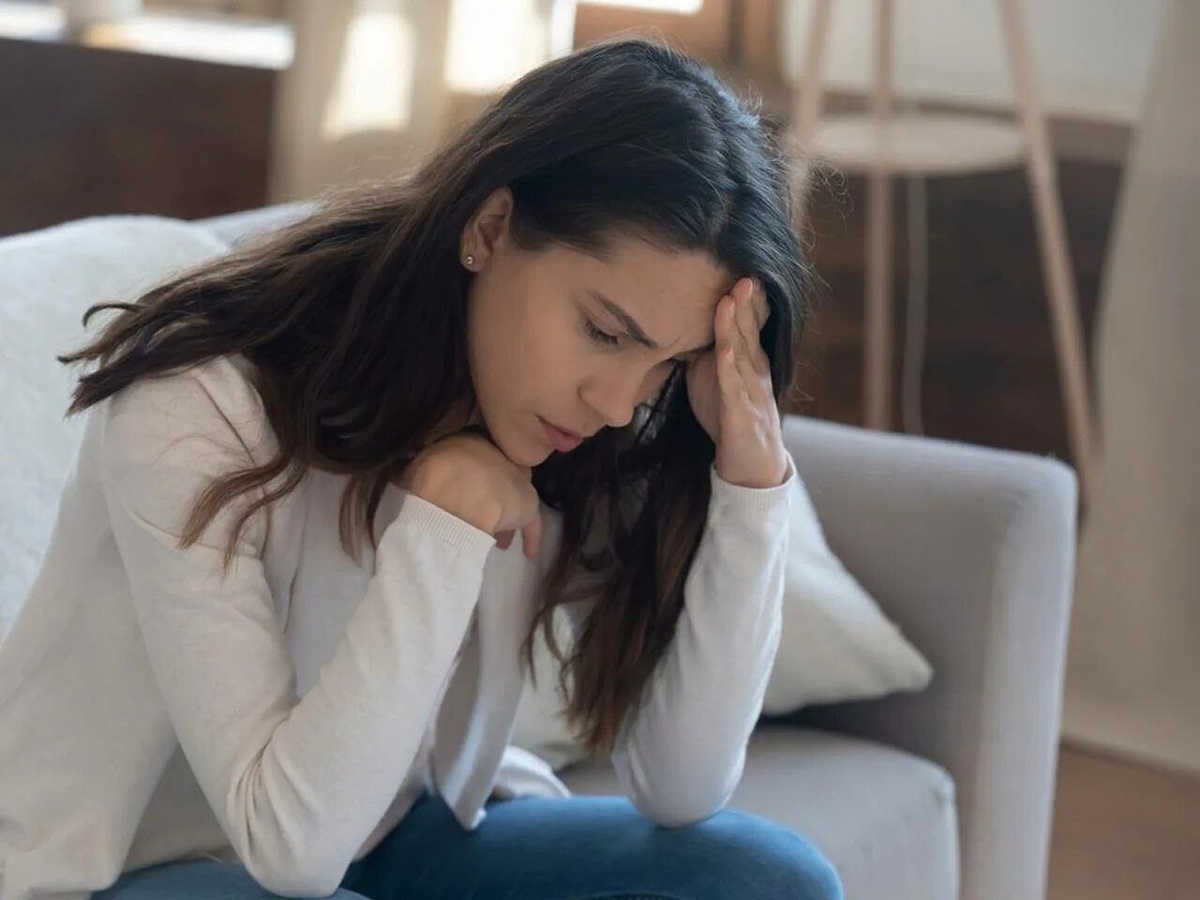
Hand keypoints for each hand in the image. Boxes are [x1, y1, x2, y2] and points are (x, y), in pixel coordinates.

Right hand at [398, 430, 543, 558]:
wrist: (457, 491)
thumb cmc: (431, 476)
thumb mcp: (414, 467)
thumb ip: (414, 469)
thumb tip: (404, 474)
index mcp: (470, 441)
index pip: (475, 458)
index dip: (470, 478)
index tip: (464, 494)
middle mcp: (497, 455)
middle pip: (497, 478)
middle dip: (493, 497)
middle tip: (485, 516)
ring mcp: (515, 478)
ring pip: (512, 499)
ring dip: (505, 518)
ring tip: (498, 541)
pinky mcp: (527, 504)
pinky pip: (531, 522)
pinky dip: (530, 537)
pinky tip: (528, 553)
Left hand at [685, 277, 788, 488]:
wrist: (750, 466)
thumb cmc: (729, 418)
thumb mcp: (713, 378)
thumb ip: (702, 351)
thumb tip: (676, 324)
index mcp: (748, 360)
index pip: (749, 323)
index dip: (745, 297)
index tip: (738, 266)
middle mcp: (755, 371)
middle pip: (749, 330)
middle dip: (746, 300)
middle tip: (743, 269)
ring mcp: (751, 392)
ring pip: (744, 353)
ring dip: (738, 325)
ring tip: (732, 298)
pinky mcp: (741, 416)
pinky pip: (734, 387)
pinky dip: (729, 366)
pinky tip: (723, 349)